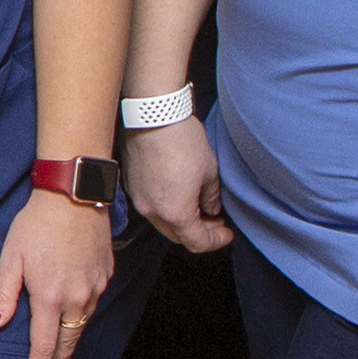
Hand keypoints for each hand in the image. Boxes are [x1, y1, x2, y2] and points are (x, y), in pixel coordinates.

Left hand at [0, 189, 115, 358]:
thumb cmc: (36, 224)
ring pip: (83, 324)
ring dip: (72, 342)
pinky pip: (94, 303)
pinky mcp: (105, 274)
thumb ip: (3, 295)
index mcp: (49, 297)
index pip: (43, 344)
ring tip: (63, 356)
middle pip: (68, 341)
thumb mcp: (11, 258)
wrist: (74, 195)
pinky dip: (84, 316)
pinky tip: (77, 318)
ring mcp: (95, 287)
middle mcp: (76, 298)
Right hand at [127, 114, 227, 252]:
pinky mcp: (131, 185)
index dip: (216, 241)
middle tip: (215, 220)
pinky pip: (151, 206)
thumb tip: (211, 209)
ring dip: (181, 220)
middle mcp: (153, 211)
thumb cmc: (182, 140)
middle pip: (177, 237)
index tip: (226, 233)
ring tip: (197, 205)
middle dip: (198, 232)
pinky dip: (166, 207)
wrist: (154, 116)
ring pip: (162, 223)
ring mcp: (138, 199)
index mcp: (175, 213)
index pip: (197, 242)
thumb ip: (211, 198)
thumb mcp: (210, 171)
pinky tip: (179, 193)